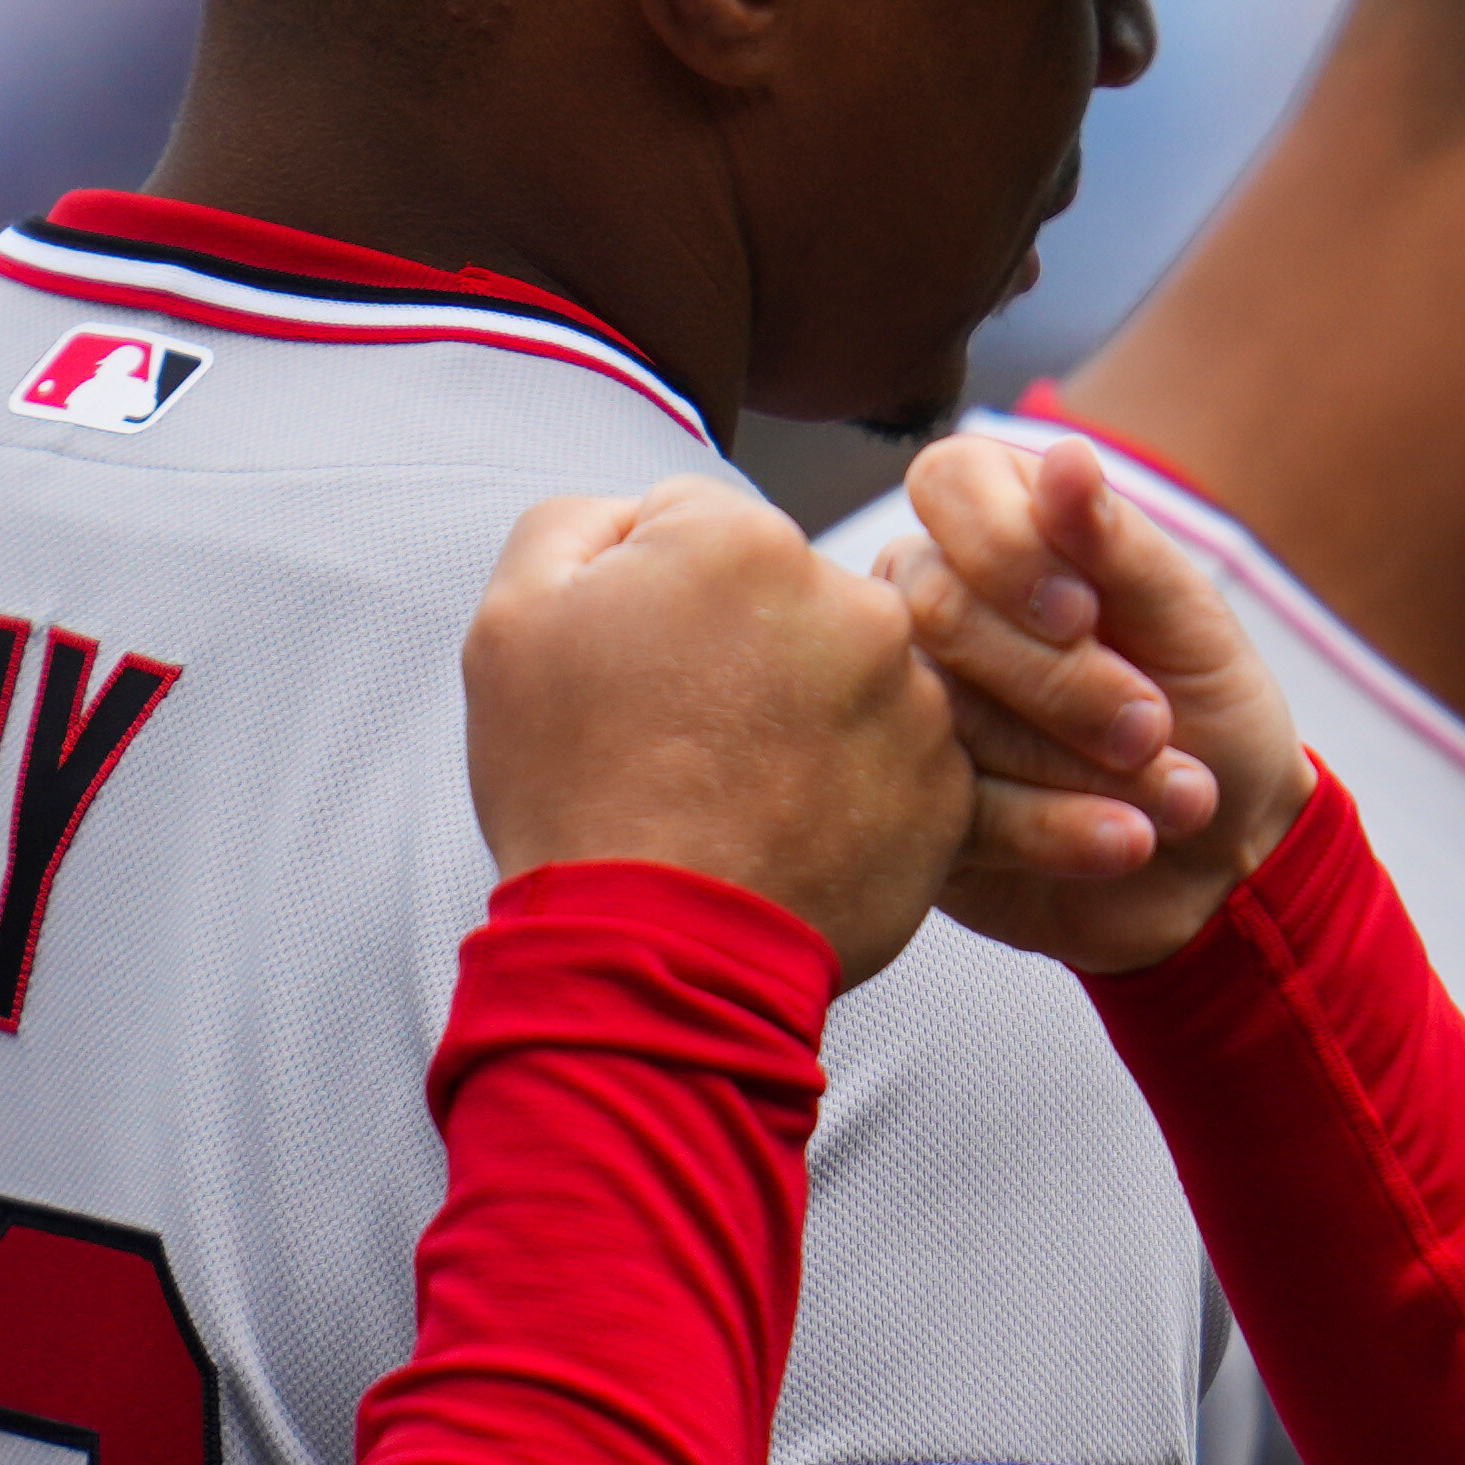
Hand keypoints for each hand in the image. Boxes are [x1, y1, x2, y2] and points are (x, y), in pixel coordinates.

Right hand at [457, 486, 962, 980]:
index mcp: (746, 539)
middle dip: (744, 646)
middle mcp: (856, 601)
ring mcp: (918, 700)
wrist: (654, 947)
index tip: (640, 666)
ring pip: (852, 672)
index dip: (652, 593)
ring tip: (740, 789)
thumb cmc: (574, 787)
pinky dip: (856, 781)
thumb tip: (642, 517)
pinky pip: (900, 757)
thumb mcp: (512, 618)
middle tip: (687, 736)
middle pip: (789, 594)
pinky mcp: (952, 787)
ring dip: (807, 711)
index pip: (699, 524)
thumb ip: (580, 523)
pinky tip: (793, 825)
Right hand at [894, 428, 1295, 973]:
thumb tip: (1067, 457)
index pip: (949, 483)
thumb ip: (1120, 545)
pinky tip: (1125, 841)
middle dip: (1060, 679)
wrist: (1221, 859)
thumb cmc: (1207, 714)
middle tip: (1151, 725)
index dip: (1010, 550)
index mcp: (998, 529)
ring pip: (939, 717)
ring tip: (1178, 794)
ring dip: (1073, 764)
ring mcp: (915, 708)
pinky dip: (1053, 830)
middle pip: (935, 608)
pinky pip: (949, 811)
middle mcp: (933, 609)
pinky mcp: (917, 805)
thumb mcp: (1190, 625)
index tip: (1087, 613)